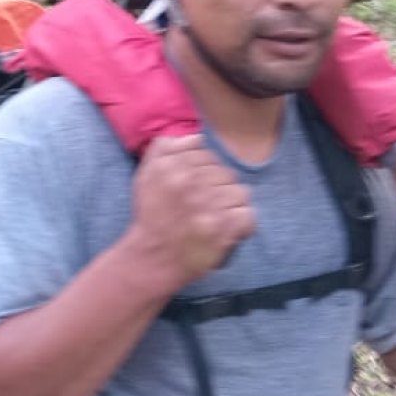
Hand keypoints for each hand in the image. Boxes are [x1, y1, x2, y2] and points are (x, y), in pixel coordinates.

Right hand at [127, 135, 254, 290]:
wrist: (153, 257)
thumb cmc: (151, 215)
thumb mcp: (146, 174)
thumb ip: (165, 148)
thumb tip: (197, 138)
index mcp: (171, 166)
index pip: (205, 153)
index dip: (202, 169)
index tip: (194, 186)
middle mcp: (190, 182)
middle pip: (225, 172)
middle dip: (217, 187)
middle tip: (204, 204)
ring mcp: (209, 205)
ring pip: (240, 191)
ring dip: (231, 205)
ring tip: (216, 216)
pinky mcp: (224, 228)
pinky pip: (248, 215)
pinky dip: (242, 224)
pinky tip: (228, 228)